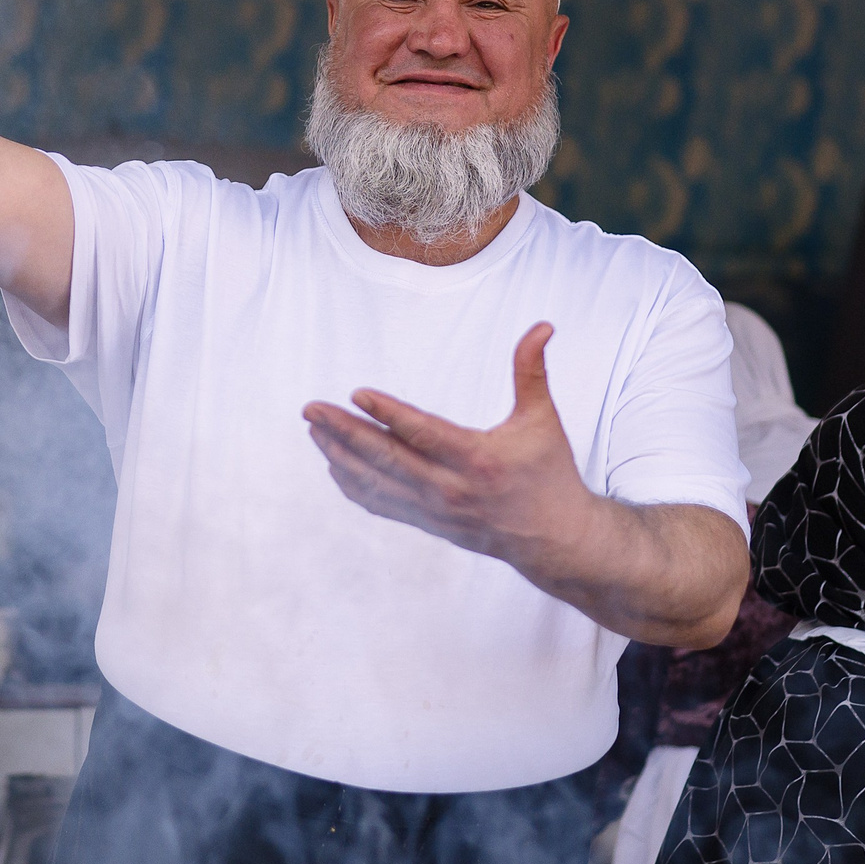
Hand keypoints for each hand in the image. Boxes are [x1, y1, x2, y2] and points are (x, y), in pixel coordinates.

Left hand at [303, 322, 598, 574]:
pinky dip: (353, 485)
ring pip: (376, 483)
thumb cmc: (550, 473)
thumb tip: (543, 324)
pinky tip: (333, 463)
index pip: (423, 433)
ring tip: (314, 430)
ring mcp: (435, 510)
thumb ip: (532, 370)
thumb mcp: (543, 419)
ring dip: (340, 456)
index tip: (356, 392)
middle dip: (344, 432)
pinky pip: (381, 504)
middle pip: (386, 458)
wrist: (554, 539)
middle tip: (310, 409)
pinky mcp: (428, 523)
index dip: (387, 413)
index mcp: (478, 459)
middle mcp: (450, 488)